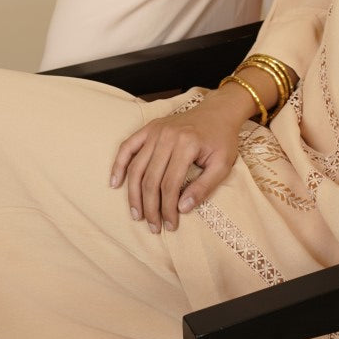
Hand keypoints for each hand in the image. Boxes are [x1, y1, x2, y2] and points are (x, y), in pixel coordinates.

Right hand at [110, 91, 244, 231]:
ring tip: (137, 214)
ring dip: (133, 194)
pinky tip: (115, 183)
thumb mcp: (222, 165)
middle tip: (153, 227)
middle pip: (151, 179)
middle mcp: (168, 136)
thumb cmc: (221, 140)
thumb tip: (182, 209)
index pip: (170, 185)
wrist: (218, 111)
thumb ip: (204, 187)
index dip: (168, 209)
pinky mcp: (150, 127)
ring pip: (137, 167)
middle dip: (150, 207)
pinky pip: (128, 146)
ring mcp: (156, 130)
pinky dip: (119, 164)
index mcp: (187, 144)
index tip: (171, 226)